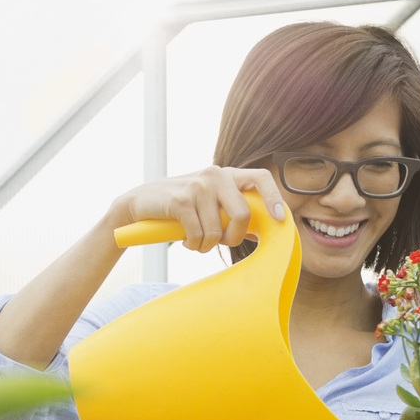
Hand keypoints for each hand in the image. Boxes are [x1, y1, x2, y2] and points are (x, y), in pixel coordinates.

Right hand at [109, 166, 288, 254]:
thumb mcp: (209, 202)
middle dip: (234, 238)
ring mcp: (198, 186)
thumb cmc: (180, 208)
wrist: (139, 204)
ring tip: (196, 241)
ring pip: (217, 231)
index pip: (261, 178)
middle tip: (220, 243)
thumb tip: (261, 231)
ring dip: (206, 245)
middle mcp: (215, 175)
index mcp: (227, 174)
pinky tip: (186, 241)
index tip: (279, 219)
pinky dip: (193, 245)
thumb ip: (232, 210)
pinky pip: (198, 234)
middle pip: (243, 215)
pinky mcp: (181, 200)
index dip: (274, 198)